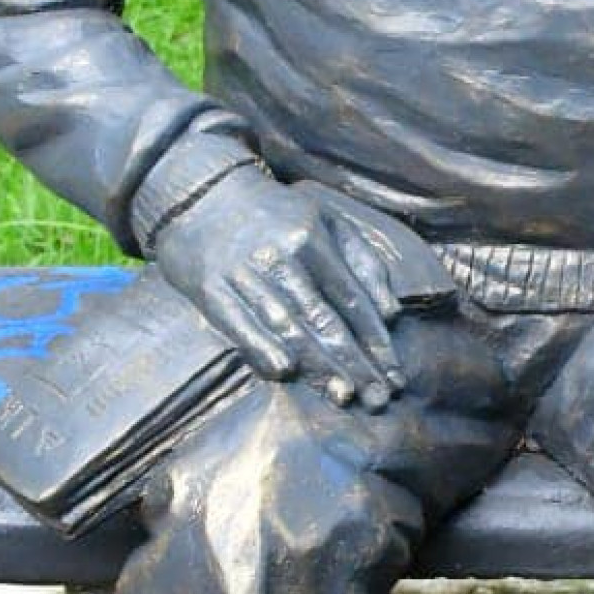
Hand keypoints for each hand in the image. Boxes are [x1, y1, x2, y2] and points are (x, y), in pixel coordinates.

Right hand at [151, 167, 454, 402]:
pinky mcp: (210, 288)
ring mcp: (243, 273)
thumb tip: (392, 313)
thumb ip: (364, 263)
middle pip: (324, 319)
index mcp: (312, 239)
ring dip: (317, 365)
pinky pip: (239, 324)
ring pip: (287, 326)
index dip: (376, 341)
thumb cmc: (276, 215)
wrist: (200, 194)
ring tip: (344, 395)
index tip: (394, 375)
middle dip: (355, 363)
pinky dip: (261, 348)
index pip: (352, 299)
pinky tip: (284, 372)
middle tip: (378, 399)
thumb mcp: (328, 222)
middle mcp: (281, 256)